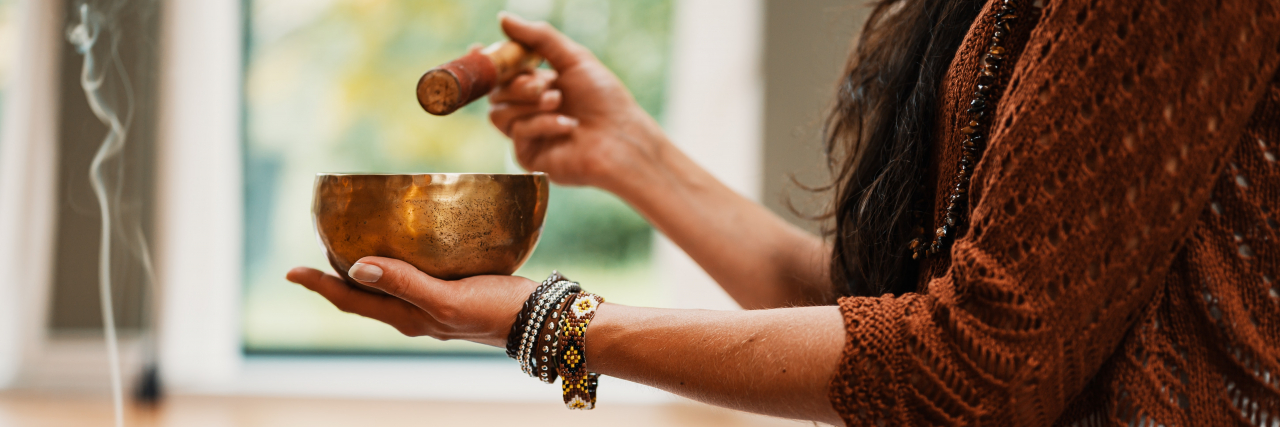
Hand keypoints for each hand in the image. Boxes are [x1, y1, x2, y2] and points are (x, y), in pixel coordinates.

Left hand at [286, 257, 536, 346]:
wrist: (543, 320)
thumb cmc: (498, 311)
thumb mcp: (448, 300)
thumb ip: (405, 283)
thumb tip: (356, 267)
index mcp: (408, 317)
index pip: (351, 300)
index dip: (320, 285)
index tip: (291, 270)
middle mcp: (416, 312)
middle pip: (364, 295)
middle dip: (336, 275)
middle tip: (317, 247)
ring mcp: (435, 303)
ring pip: (388, 285)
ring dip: (365, 267)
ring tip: (351, 242)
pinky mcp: (456, 290)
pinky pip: (414, 274)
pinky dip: (399, 259)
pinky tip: (409, 241)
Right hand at [489, 12, 669, 191]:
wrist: (622, 138)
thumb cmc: (604, 99)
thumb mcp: (573, 59)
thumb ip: (539, 38)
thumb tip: (503, 18)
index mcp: (538, 85)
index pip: (502, 74)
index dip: (489, 62)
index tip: (479, 48)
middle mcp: (529, 110)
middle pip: (495, 92)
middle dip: (518, 84)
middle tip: (545, 83)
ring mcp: (528, 134)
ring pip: (499, 113)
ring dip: (529, 104)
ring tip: (558, 102)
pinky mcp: (529, 156)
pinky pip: (517, 133)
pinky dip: (542, 123)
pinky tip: (568, 126)